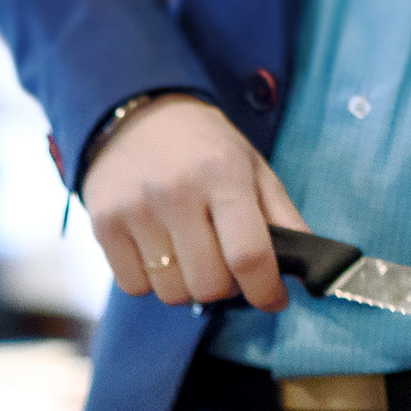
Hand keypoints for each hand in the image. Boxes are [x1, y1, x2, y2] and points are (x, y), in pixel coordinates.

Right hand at [82, 95, 305, 309]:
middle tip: (224, 266)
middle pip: (209, 285)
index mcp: (222, 174)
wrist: (136, 113)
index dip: (266, 290)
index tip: (273, 298)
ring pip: (171, 293)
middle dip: (225, 288)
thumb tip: (307, 267)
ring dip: (187, 286)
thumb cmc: (203, 146)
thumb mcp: (252, 167)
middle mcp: (175, 192)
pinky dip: (151, 281)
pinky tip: (157, 251)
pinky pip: (134, 287)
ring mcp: (134, 210)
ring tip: (188, 256)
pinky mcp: (103, 224)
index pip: (248, 255)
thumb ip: (282, 216)